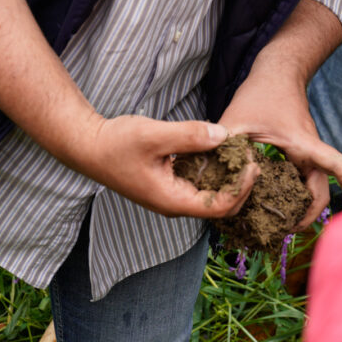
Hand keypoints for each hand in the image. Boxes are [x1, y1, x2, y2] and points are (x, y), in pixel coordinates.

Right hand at [84, 115, 258, 216]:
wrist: (88, 146)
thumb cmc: (116, 143)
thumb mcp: (155, 135)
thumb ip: (190, 136)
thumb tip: (223, 136)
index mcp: (173, 201)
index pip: (221, 206)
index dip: (242, 188)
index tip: (253, 163)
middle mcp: (174, 204)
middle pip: (221, 205)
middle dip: (241, 184)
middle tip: (253, 157)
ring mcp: (171, 195)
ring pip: (211, 193)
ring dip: (229, 176)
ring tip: (241, 152)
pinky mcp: (169, 183)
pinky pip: (199, 182)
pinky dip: (213, 169)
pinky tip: (220, 149)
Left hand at [219, 63, 341, 230]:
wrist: (278, 72)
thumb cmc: (262, 92)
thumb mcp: (236, 119)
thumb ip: (223, 146)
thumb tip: (209, 174)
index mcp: (304, 145)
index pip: (337, 168)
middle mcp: (310, 152)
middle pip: (321, 192)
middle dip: (309, 216)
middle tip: (286, 230)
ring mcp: (307, 154)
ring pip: (313, 188)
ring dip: (301, 207)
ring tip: (277, 222)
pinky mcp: (300, 153)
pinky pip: (303, 180)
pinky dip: (293, 194)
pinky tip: (274, 202)